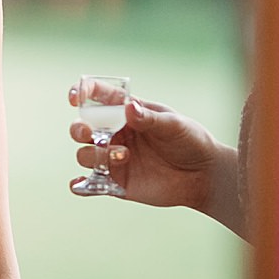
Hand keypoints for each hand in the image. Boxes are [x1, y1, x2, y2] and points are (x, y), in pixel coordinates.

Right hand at [68, 91, 226, 211]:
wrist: (203, 175)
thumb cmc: (189, 141)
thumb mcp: (173, 125)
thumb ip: (149, 118)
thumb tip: (129, 107)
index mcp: (125, 112)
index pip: (97, 97)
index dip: (82, 93)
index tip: (75, 96)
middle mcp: (114, 133)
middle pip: (82, 127)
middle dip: (78, 129)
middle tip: (89, 133)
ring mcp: (113, 158)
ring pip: (85, 155)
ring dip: (94, 155)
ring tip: (124, 156)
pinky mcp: (116, 183)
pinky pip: (90, 185)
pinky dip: (81, 185)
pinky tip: (80, 185)